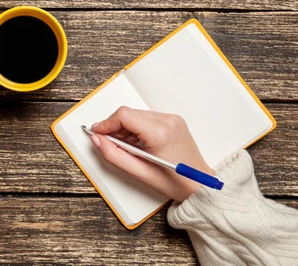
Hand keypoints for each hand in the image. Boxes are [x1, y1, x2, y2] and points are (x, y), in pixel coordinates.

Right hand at [90, 107, 214, 201]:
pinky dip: (136, 127)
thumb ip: (114, 155)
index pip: (124, 116)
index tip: (97, 132)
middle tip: (108, 142)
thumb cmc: (175, 182)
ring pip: (136, 114)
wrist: (200, 184)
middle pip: (129, 113)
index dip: (106, 123)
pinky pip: (146, 117)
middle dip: (114, 126)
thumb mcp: (139, 173)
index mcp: (160, 133)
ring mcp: (172, 119)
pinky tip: (136, 142)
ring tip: (125, 146)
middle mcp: (168, 121)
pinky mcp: (173, 120)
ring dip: (125, 127)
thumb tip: (98, 140)